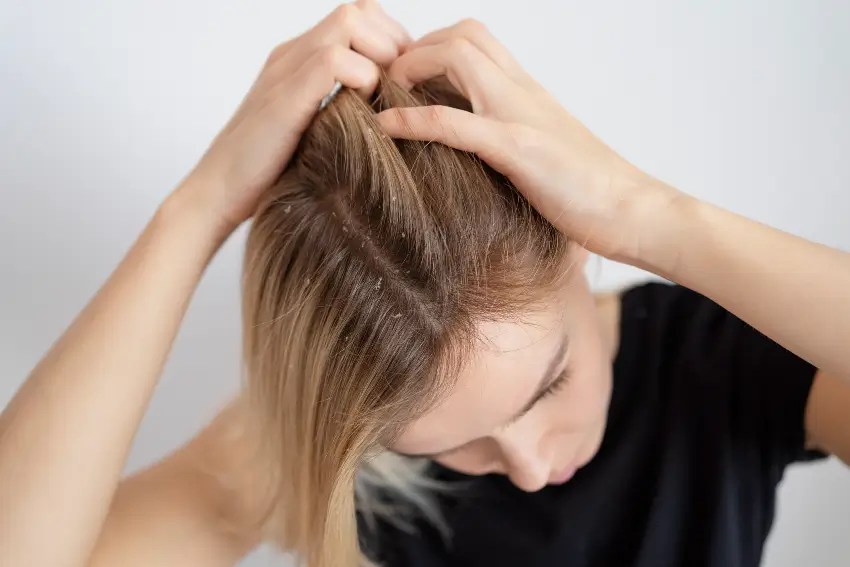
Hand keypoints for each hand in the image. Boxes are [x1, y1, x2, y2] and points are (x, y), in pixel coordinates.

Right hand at [178, 1, 410, 235]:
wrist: (219, 194)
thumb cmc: (268, 172)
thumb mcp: (314, 130)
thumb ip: (342, 109)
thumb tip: (391, 113)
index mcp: (300, 59)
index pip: (360, 16)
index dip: (392, 41)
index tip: (404, 83)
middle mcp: (293, 55)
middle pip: (359, 10)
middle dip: (393, 44)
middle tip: (401, 90)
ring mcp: (286, 71)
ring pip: (349, 22)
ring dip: (381, 57)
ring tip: (384, 99)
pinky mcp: (284, 97)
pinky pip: (333, 61)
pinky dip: (362, 80)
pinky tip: (364, 113)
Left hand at [375, 19, 681, 260]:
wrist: (634, 212)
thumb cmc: (590, 191)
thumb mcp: (544, 152)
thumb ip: (511, 138)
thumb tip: (476, 151)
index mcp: (528, 93)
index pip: (475, 41)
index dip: (431, 48)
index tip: (403, 78)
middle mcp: (523, 93)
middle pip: (463, 34)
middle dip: (416, 48)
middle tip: (387, 82)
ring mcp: (520, 117)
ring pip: (459, 58)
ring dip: (411, 69)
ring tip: (382, 94)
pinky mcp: (519, 151)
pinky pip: (456, 123)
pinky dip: (414, 119)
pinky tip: (384, 127)